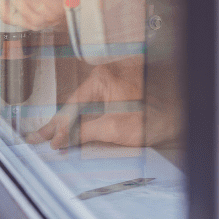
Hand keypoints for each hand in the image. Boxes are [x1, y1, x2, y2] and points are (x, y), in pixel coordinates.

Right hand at [26, 57, 145, 148]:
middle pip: (74, 104)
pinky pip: (94, 106)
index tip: (51, 143)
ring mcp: (113, 82)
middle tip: (37, 137)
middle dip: (57, 124)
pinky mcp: (120, 91)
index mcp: (102, 78)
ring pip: (83, 106)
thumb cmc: (156, 116)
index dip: (60, 127)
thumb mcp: (115, 128)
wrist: (182, 113)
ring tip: (49, 134)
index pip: (72, 106)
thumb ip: (84, 132)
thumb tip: (62, 139)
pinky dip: (82, 119)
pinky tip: (73, 129)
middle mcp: (105, 76)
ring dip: (68, 122)